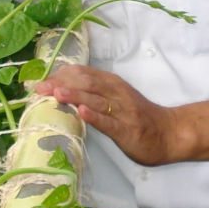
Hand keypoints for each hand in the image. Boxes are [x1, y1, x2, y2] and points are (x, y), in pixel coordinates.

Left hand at [33, 66, 183, 165]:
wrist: (169, 133)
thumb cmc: (138, 117)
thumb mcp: (116, 98)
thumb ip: (94, 93)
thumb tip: (62, 88)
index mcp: (111, 83)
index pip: (82, 74)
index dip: (60, 76)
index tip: (41, 81)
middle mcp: (116, 93)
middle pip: (86, 84)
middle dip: (61, 84)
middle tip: (39, 88)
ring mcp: (122, 111)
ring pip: (96, 100)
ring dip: (75, 96)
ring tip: (56, 94)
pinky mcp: (127, 130)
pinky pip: (109, 123)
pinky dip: (95, 117)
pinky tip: (82, 113)